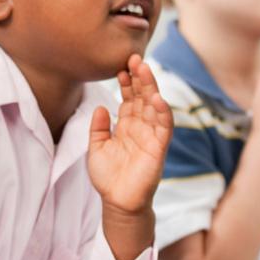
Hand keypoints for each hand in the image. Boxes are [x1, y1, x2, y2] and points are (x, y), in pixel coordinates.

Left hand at [87, 54, 172, 214]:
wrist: (117, 202)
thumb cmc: (108, 177)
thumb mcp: (96, 147)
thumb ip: (98, 127)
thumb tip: (101, 106)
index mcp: (126, 125)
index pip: (129, 98)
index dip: (126, 82)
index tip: (120, 66)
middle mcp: (141, 127)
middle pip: (142, 97)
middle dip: (139, 77)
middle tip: (134, 57)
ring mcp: (151, 136)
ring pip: (154, 106)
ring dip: (150, 87)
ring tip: (144, 69)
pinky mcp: (159, 148)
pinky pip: (164, 127)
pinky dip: (162, 112)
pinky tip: (157, 98)